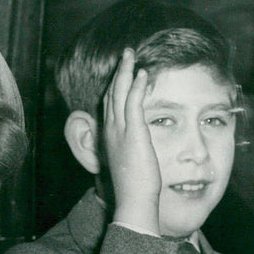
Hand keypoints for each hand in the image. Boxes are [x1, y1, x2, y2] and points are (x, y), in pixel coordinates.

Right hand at [103, 48, 161, 234]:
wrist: (133, 199)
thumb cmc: (135, 186)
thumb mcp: (131, 162)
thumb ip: (133, 149)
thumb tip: (140, 147)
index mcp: (110, 136)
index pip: (111, 104)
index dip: (117, 85)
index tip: (125, 71)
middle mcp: (111, 130)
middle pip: (112, 93)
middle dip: (119, 72)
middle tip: (126, 54)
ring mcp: (120, 130)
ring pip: (120, 93)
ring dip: (126, 72)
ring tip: (131, 55)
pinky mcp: (133, 132)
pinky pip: (133, 102)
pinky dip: (137, 86)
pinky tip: (143, 73)